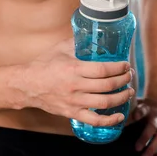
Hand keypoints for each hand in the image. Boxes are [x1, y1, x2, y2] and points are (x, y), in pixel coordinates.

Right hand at [14, 39, 134, 126]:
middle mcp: (75, 86)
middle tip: (129, 76)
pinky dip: (109, 120)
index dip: (119, 68)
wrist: (27, 85)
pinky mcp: (72, 113)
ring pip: (104, 103)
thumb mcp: (60, 49)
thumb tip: (94, 35)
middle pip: (107, 86)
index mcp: (74, 69)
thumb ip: (78, 42)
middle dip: (124, 80)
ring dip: (121, 98)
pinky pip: (94, 120)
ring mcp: (74, 102)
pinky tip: (119, 116)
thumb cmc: (43, 65)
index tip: (126, 65)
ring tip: (129, 92)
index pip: (103, 70)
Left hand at [133, 99, 156, 155]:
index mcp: (147, 108)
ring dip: (153, 149)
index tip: (135, 116)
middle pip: (153, 127)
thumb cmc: (144, 108)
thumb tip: (113, 124)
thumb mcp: (137, 105)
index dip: (139, 112)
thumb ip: (128, 113)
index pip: (143, 109)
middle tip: (137, 149)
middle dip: (145, 138)